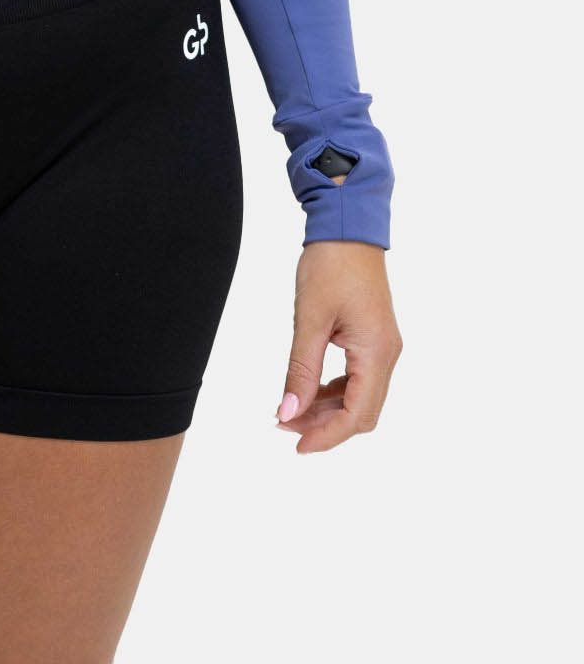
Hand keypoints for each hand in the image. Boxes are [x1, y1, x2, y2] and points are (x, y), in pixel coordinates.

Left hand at [274, 239, 402, 451]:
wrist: (348, 225)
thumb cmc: (330, 265)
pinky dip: (333, 391)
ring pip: (360, 397)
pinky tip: (308, 389)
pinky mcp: (374, 338)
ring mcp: (383, 346)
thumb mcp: (309, 319)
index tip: (296, 446)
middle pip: (362, 412)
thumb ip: (300, 370)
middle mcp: (387, 354)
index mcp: (376, 353)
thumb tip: (288, 412)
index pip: (357, 415)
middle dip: (324, 426)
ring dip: (327, 409)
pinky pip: (358, 378)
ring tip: (289, 409)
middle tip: (283, 423)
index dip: (327, 437)